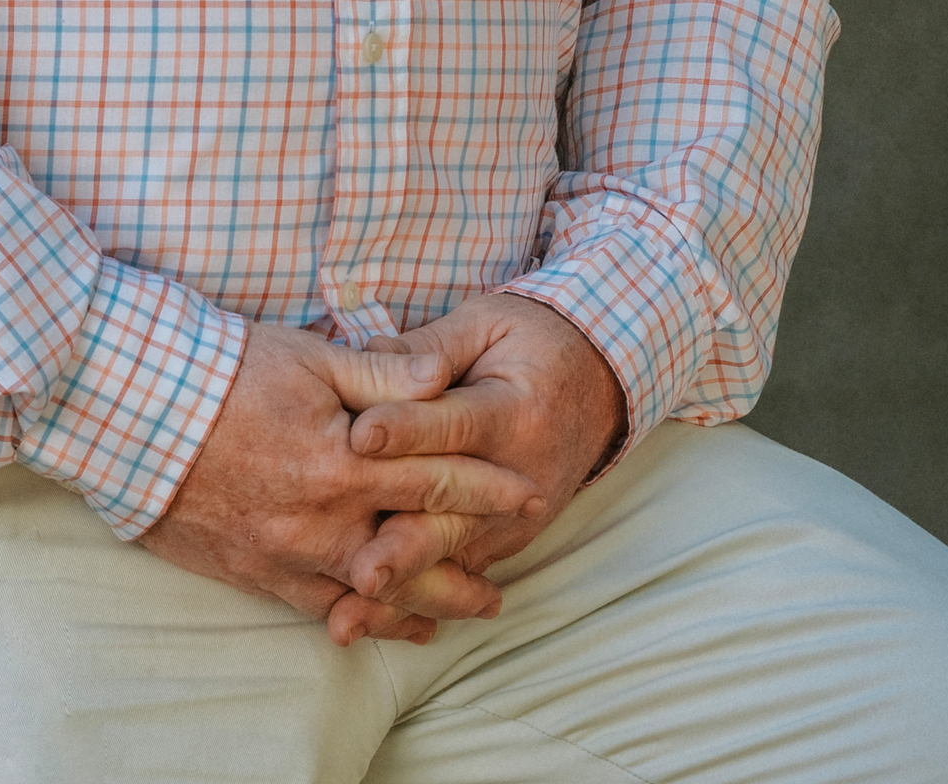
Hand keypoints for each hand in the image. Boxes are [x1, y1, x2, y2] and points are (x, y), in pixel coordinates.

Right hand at [138, 322, 545, 644]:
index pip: (437, 476)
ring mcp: (290, 551)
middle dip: (469, 566)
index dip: (489, 489)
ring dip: (427, 603)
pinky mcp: (256, 570)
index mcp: (346, 457)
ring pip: (377, 592)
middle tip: (506, 584)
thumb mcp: (310, 355)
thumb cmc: (224, 369)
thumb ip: (382, 373)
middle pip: (418, 551)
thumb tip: (445, 377)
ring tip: (463, 611)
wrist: (137, 408)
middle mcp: (325, 516)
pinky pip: (324, 607)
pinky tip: (388, 621)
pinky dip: (365, 618)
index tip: (529, 495)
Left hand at [325, 293, 625, 644]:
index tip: (357, 437)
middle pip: (454, 513)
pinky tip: (372, 623)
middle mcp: (519, 476)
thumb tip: (366, 354)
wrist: (595, 382)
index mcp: (515, 411)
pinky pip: (456, 578)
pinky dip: (412, 602)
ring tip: (352, 613)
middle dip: (403, 545)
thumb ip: (428, 347)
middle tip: (359, 569)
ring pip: (451, 558)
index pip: (455, 425)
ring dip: (400, 589)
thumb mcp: (485, 324)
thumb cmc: (527, 343)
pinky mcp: (502, 541)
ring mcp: (514, 519)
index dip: (406, 430)